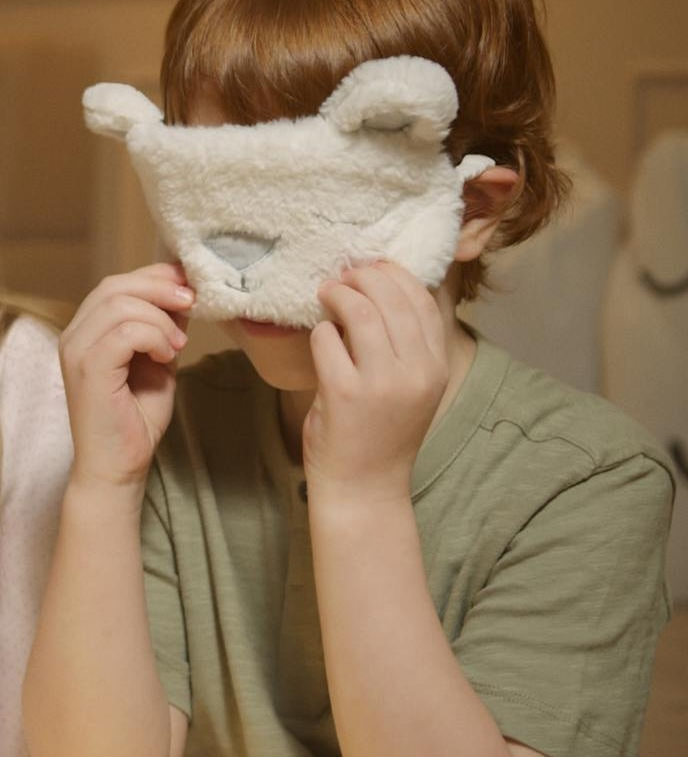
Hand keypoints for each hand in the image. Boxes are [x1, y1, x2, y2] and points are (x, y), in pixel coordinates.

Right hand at [58, 263, 192, 489]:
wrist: (118, 467)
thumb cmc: (135, 419)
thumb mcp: (158, 360)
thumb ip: (163, 327)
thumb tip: (184, 293)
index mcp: (87, 330)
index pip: (116, 284)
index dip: (155, 276)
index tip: (189, 284)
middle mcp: (74, 334)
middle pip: (115, 285)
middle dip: (160, 287)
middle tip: (192, 302)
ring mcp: (76, 350)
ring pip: (120, 304)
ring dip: (160, 318)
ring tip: (178, 345)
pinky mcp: (87, 368)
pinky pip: (125, 332)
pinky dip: (154, 337)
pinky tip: (166, 357)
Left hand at [303, 261, 447, 503]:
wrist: (363, 488)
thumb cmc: (381, 432)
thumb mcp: (410, 386)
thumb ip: (403, 344)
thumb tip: (376, 288)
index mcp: (436, 367)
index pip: (422, 301)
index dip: (395, 276)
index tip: (372, 268)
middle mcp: (415, 373)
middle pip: (391, 298)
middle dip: (363, 277)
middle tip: (342, 276)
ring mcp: (381, 383)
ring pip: (360, 311)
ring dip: (339, 294)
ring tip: (326, 292)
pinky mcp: (344, 393)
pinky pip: (327, 338)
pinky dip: (320, 331)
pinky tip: (321, 337)